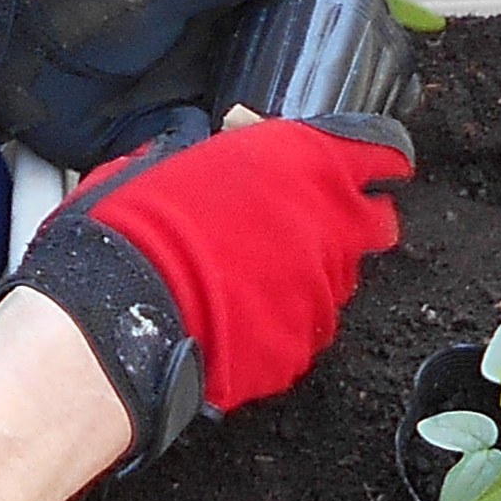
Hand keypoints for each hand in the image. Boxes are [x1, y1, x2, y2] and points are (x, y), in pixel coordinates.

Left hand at [0, 0, 328, 165]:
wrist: (3, 33)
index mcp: (227, 8)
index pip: (300, 32)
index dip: (340, 56)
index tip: (387, 82)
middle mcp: (214, 57)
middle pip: (284, 95)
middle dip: (317, 120)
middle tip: (360, 145)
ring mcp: (184, 101)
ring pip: (246, 137)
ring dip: (268, 156)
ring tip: (308, 177)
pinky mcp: (150, 140)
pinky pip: (194, 166)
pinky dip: (210, 177)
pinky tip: (236, 190)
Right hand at [0, 111, 414, 472]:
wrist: (122, 313)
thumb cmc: (138, 230)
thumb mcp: (177, 161)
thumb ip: (225, 157)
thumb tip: (218, 153)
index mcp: (306, 164)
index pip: (378, 154)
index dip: (376, 161)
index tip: (374, 167)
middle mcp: (330, 226)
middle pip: (371, 226)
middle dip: (347, 225)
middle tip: (305, 228)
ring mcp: (322, 292)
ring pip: (336, 283)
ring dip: (306, 278)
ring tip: (249, 280)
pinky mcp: (302, 347)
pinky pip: (302, 331)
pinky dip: (279, 324)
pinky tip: (236, 317)